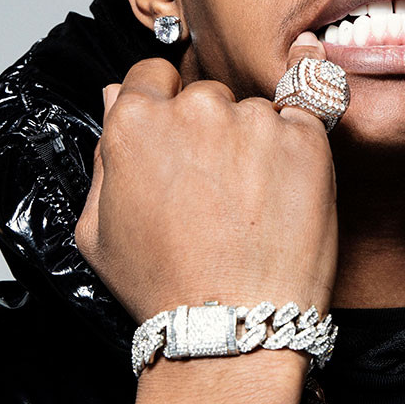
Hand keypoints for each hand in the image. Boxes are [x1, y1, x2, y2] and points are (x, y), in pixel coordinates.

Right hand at [73, 34, 339, 403]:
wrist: (234, 328)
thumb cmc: (163, 288)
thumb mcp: (98, 231)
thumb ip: (104, 155)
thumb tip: (113, 97)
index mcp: (135, 124)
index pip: (151, 75)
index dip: (163, 105)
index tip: (178, 140)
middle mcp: (195, 110)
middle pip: (205, 95)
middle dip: (210, 131)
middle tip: (216, 192)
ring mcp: (254, 121)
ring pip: (255, 111)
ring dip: (255, 143)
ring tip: (252, 207)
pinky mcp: (306, 137)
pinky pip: (304, 120)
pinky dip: (297, 149)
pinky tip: (286, 193)